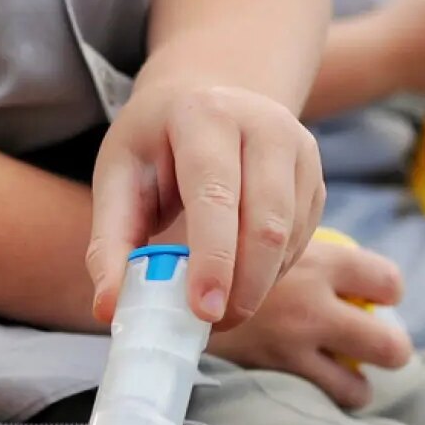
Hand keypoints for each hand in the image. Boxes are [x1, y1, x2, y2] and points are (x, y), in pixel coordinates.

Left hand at [89, 82, 323, 329]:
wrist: (203, 98)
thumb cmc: (153, 145)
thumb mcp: (118, 178)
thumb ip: (110, 243)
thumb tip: (109, 308)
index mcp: (204, 116)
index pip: (215, 195)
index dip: (213, 258)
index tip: (203, 310)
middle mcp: (263, 125)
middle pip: (266, 222)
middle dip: (242, 286)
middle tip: (211, 325)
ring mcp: (299, 149)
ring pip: (289, 237)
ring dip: (256, 285)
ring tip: (218, 308)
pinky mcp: (316, 177)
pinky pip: (300, 240)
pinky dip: (271, 272)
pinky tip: (240, 278)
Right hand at [206, 240, 412, 408]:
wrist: (159, 283)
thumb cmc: (207, 247)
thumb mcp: (257, 231)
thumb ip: (293, 247)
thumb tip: (321, 258)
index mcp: (321, 261)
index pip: (386, 282)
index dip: (386, 292)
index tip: (374, 296)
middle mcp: (316, 307)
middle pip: (388, 344)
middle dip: (388, 348)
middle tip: (370, 345)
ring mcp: (295, 348)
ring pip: (358, 388)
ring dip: (355, 384)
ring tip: (341, 376)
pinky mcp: (271, 375)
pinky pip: (317, 400)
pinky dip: (319, 399)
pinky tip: (306, 387)